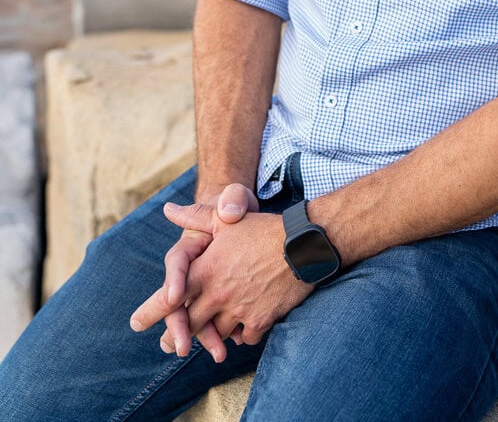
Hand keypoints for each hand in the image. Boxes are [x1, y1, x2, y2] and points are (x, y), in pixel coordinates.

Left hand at [131, 208, 312, 359]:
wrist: (302, 243)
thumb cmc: (262, 228)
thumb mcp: (225, 219)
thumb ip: (194, 216)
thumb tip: (168, 210)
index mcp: (205, 270)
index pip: (169, 297)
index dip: (150, 312)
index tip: (135, 324)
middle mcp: (217, 294)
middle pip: (189, 324)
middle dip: (177, 336)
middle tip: (169, 346)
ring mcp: (239, 309)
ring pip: (217, 332)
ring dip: (213, 335)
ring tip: (209, 341)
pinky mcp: (260, 320)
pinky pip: (244, 337)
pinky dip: (241, 335)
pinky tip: (242, 330)